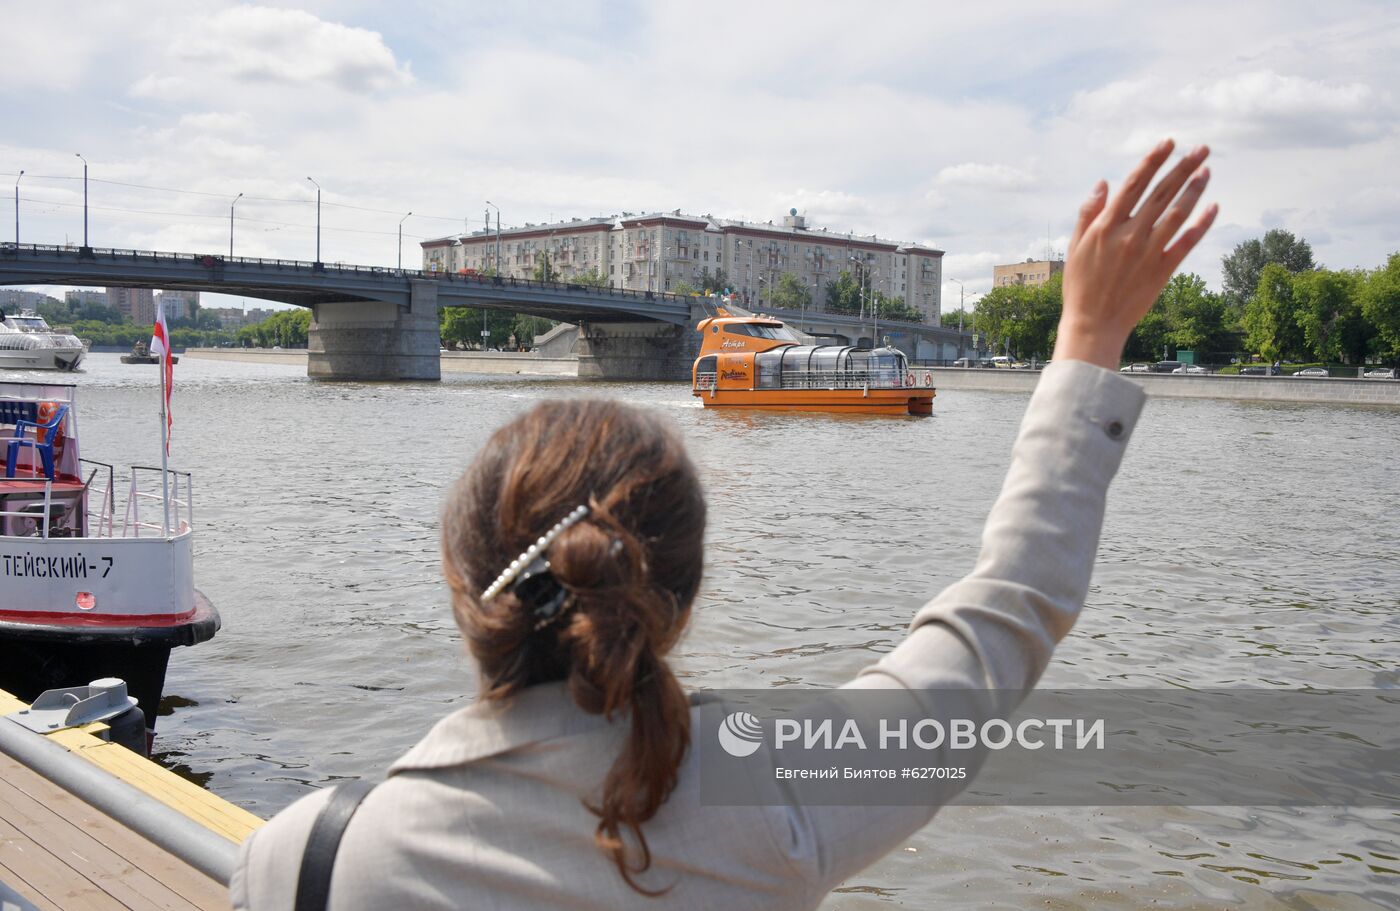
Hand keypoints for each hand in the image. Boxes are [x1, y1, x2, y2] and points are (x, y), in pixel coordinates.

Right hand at [1054, 139, 1217, 369]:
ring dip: (1195, 189)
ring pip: (1178, 212)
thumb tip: (1104, 183)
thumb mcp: (1076, 246)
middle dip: (1183, 167)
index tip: (1169, 142)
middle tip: (1202, 148)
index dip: (1153, 160)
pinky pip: (1187, 242)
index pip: (1135, 184)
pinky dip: (1202, 223)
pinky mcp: (1163, 270)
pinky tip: (1213, 207)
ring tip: (1207, 170)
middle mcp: (1131, 234)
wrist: (1093, 324)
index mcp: (1107, 226)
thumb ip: (1089, 213)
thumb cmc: (1080, 285)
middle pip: (1162, 192)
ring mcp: (1149, 252)